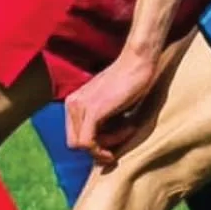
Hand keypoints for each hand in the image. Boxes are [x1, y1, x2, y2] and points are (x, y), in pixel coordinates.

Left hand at [65, 47, 160, 164]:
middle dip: (99, 147)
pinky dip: (107, 145)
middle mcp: (71, 104)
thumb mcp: (110, 104)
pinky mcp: (92, 111)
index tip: (116, 140)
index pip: (75, 137)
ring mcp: (80, 107)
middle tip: (122, 137)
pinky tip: (128, 130)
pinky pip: (89, 143)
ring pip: (82, 146)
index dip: (95, 144)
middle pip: (75, 144)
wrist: (139, 61)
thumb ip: (101, 122)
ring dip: (109, 143)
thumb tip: (101, 148)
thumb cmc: (131, 81)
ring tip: (130, 127)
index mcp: (73, 102)